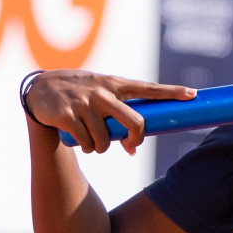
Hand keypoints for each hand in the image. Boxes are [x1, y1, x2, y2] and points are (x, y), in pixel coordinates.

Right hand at [25, 70, 195, 154]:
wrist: (39, 88)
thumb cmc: (79, 94)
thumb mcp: (100, 96)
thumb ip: (119, 116)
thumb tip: (133, 147)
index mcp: (115, 84)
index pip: (149, 88)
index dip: (173, 92)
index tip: (193, 94)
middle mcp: (103, 92)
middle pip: (135, 122)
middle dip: (135, 139)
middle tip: (130, 144)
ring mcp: (85, 103)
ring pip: (106, 141)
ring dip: (100, 147)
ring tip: (91, 138)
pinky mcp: (68, 115)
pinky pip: (87, 144)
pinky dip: (85, 148)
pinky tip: (78, 138)